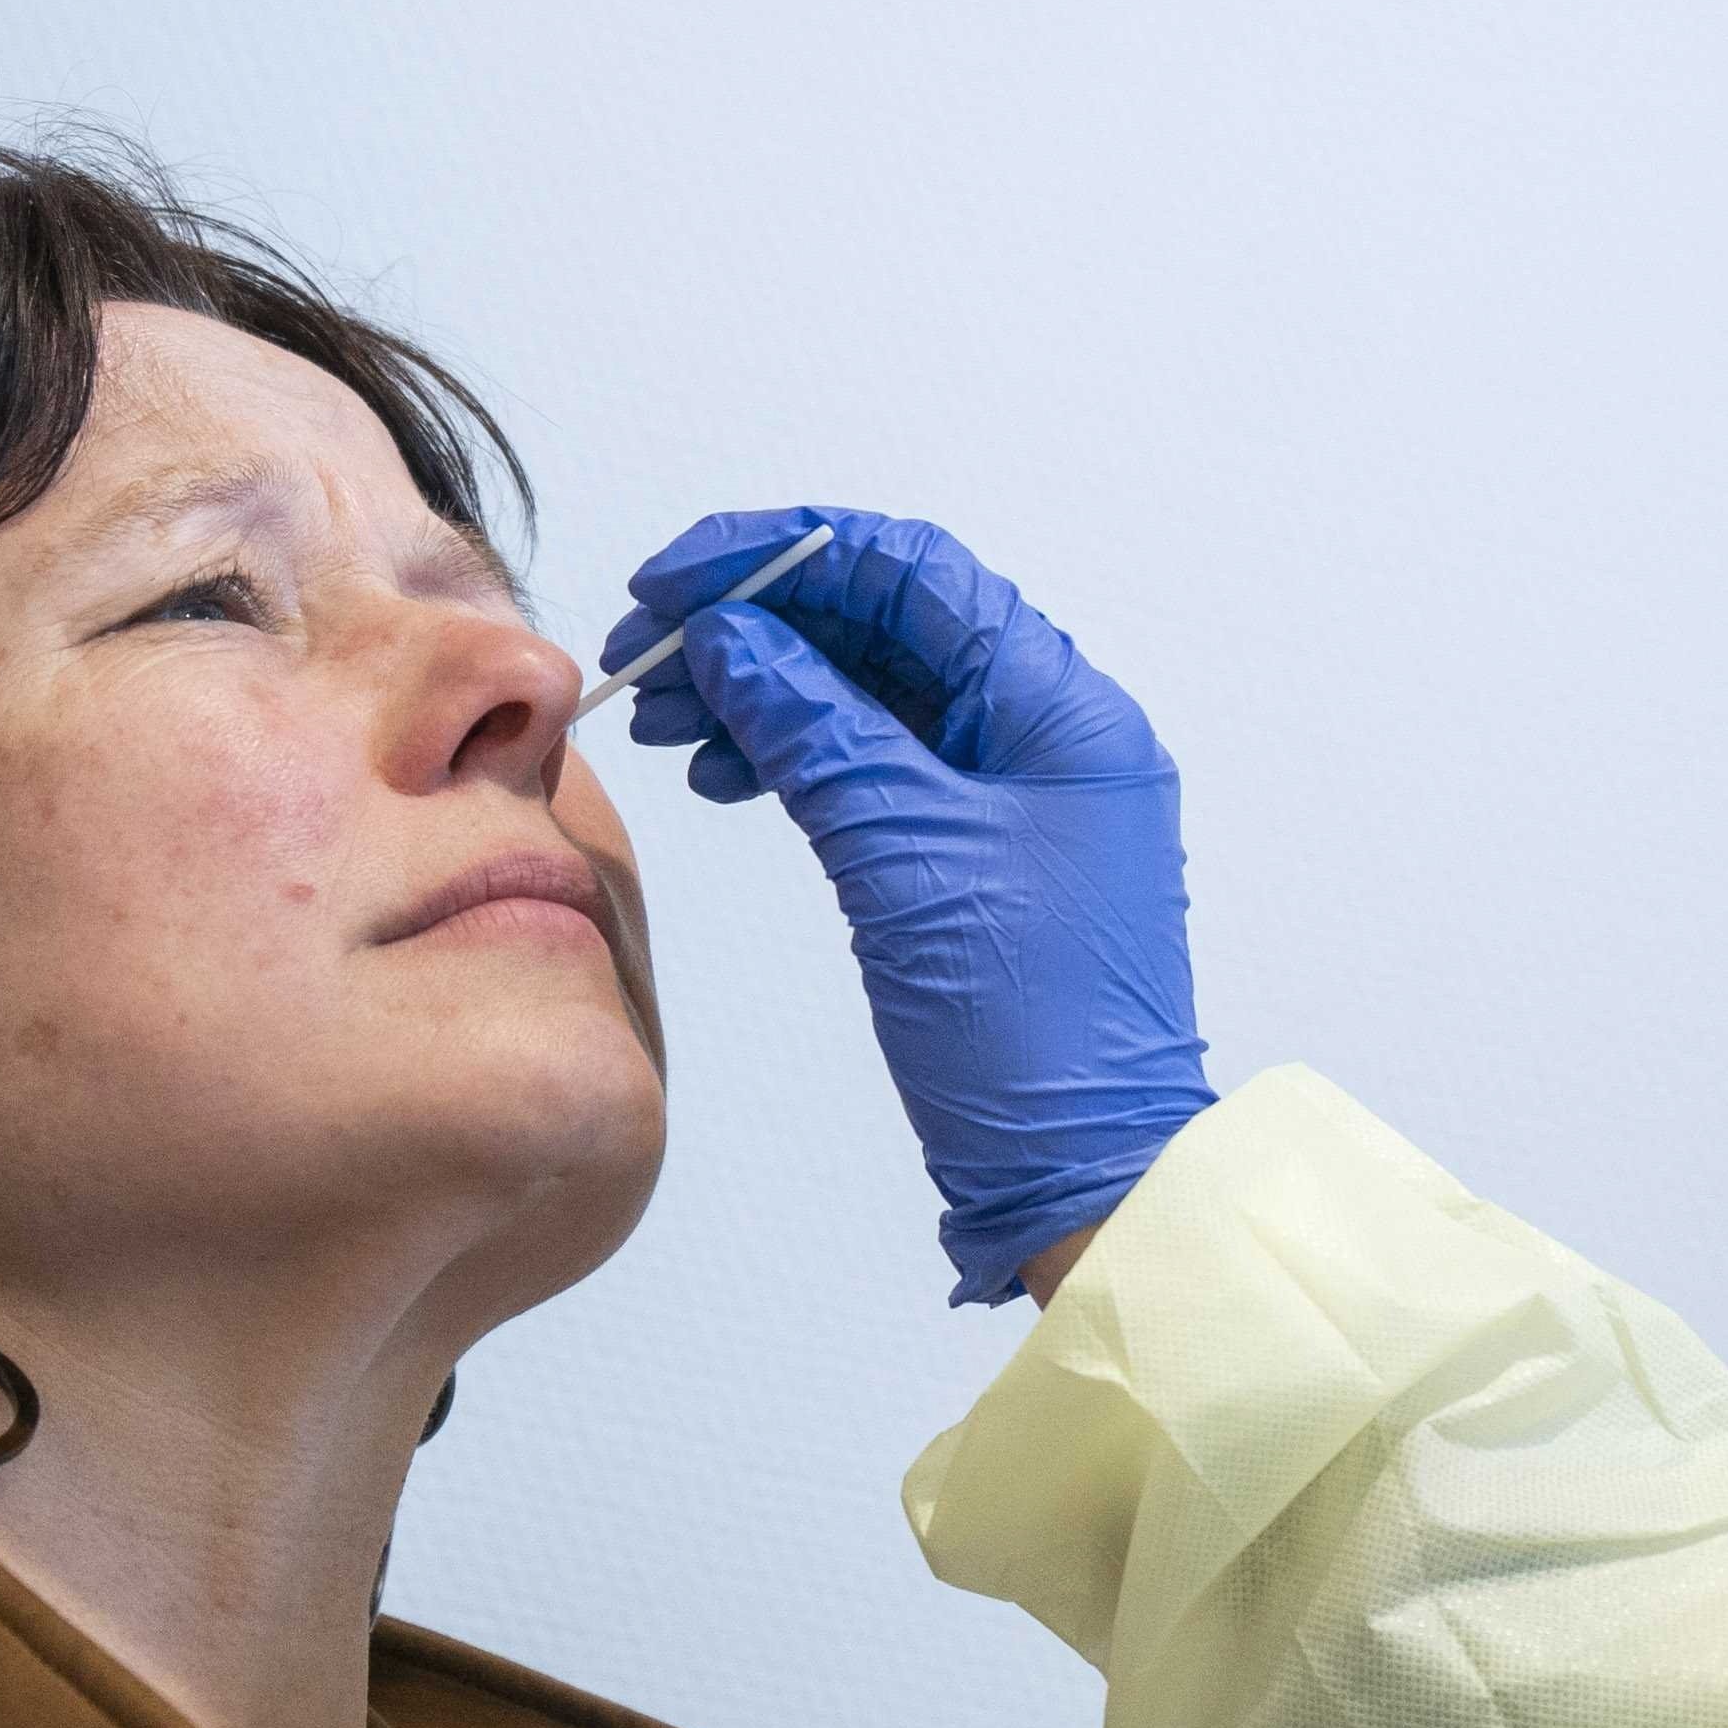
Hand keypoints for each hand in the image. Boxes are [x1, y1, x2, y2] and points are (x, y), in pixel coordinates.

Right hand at [610, 508, 1211, 1304]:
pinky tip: (723, 769)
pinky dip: (799, 754)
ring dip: (769, 691)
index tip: (678, 581)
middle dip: (763, 625)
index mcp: (1064, 710)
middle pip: (889, 625)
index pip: (914, 573)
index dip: (786, 556)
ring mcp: (1016, 794)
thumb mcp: (904, 856)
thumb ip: (817, 729)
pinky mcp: (978, 853)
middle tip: (651, 655)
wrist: (1076, 1171)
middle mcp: (1050, 733)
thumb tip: (735, 634)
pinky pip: (878, 764)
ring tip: (671, 724)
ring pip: (874, 694)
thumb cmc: (1026, 1025)